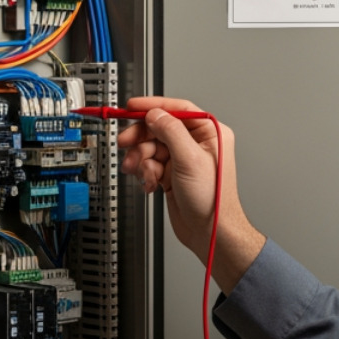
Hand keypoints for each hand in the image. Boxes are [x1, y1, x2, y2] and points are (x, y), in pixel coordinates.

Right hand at [116, 96, 264, 291]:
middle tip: (126, 142)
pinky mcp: (172, 173)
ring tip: (142, 171)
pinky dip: (146, 173)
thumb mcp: (190, 159)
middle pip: (159, 128)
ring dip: (142, 159)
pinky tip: (150, 183)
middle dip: (142, 138)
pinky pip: (151, 164)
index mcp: (210, 133)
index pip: (178, 109)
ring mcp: (183, 159)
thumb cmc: (213, 200)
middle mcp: (196, 143)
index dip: (153, 107)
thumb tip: (154, 114)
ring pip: (152, 147)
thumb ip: (171, 132)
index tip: (132, 107)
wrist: (209, 232)